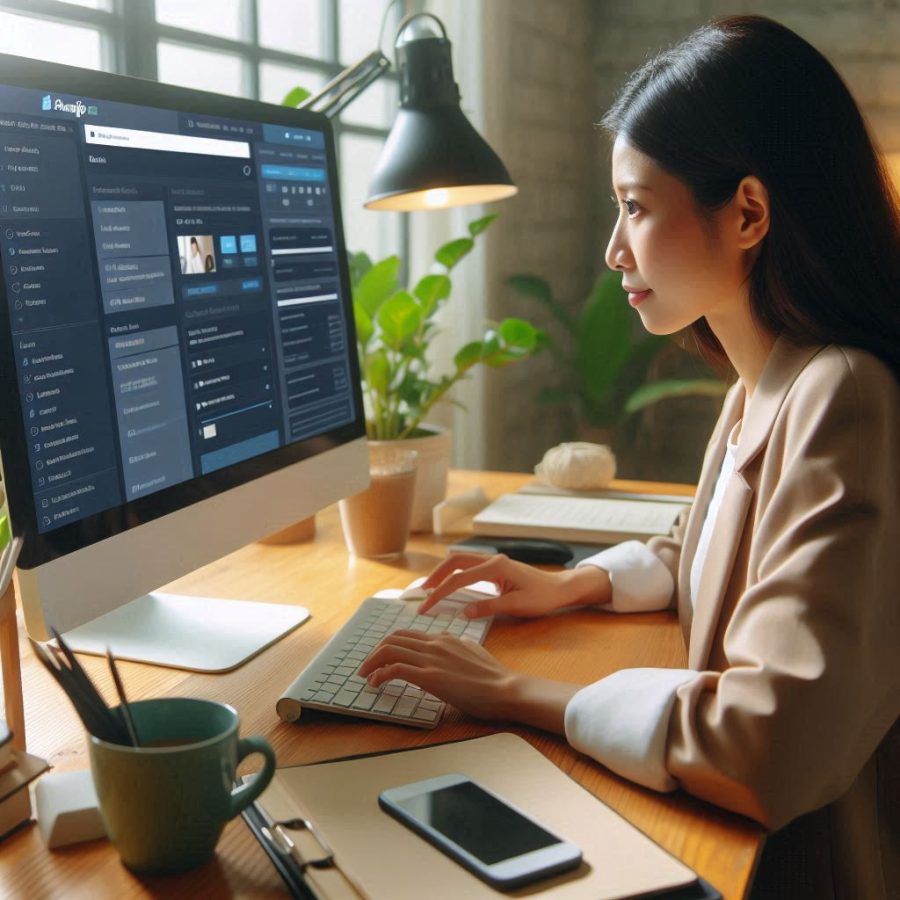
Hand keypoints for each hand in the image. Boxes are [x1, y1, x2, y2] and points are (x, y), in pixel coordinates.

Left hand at [357, 631, 514, 719]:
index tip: (381, 658)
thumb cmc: (494, 677)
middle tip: (366, 667)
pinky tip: (376, 683)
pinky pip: (395, 669)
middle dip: (374, 652)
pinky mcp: (430, 676)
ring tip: (365, 675)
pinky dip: (380, 675)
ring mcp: (432, 658)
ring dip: (372, 662)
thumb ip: (459, 647)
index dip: (389, 645)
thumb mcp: (474, 651)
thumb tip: (452, 647)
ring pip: (389, 650)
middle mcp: (435, 643)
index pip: (407, 634)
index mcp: (445, 638)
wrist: (506, 689)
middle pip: (393, 639)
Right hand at [418, 552, 610, 618]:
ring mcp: (493, 561)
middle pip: (454, 561)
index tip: (426, 607)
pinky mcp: (494, 567)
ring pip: (460, 561)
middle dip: (435, 576)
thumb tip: (464, 612)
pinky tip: (448, 585)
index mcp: (496, 567)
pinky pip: (468, 566)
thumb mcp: (516, 606)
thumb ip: (489, 608)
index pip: (459, 578)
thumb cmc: (542, 598)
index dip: (440, 593)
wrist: (561, 588)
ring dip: (443, 572)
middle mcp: (492, 559)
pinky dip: (454, 574)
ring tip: (428, 588)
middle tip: (421, 593)